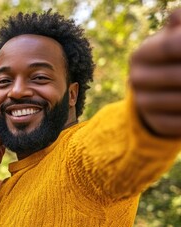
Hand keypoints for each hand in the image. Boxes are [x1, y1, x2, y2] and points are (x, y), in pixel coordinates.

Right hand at [129, 8, 180, 137]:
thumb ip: (179, 26)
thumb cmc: (174, 58)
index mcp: (141, 54)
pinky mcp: (154, 122)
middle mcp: (136, 78)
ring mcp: (143, 102)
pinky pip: (180, 123)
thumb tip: (176, 18)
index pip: (171, 46)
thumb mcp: (173, 39)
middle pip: (179, 76)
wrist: (157, 90)